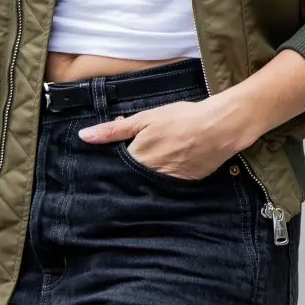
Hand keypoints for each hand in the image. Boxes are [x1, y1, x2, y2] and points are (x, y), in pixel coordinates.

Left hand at [77, 95, 249, 180]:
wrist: (220, 127)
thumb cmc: (181, 118)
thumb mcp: (145, 119)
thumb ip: (114, 130)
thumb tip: (84, 136)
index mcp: (137, 160)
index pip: (116, 169)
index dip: (113, 163)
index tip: (109, 161)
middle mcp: (151, 177)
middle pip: (133, 178)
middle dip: (129, 173)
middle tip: (138, 158)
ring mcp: (170, 184)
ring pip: (151, 184)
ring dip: (148, 176)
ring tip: (156, 161)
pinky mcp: (187, 185)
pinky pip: (170, 185)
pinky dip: (168, 177)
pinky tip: (173, 165)